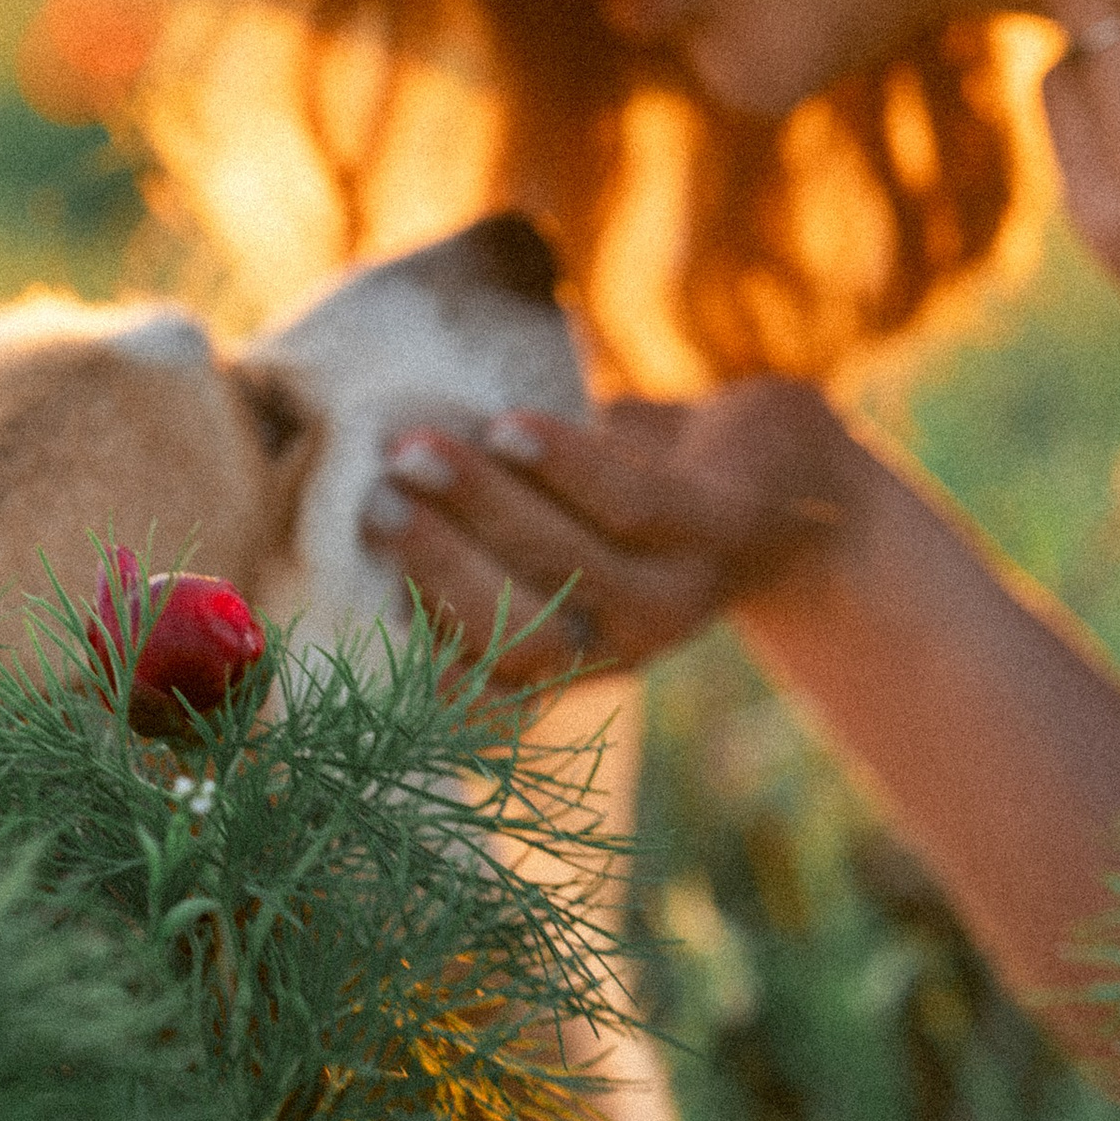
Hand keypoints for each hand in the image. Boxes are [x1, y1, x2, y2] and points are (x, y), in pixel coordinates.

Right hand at [362, 379, 858, 689]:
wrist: (785, 474)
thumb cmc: (628, 487)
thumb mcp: (545, 516)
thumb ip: (461, 512)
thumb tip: (334, 467)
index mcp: (561, 659)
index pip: (474, 695)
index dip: (407, 662)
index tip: (335, 586)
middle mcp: (616, 648)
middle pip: (516, 638)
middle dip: (435, 567)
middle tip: (372, 496)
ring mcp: (676, 597)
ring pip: (565, 566)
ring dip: (481, 504)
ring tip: (416, 445)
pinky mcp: (720, 531)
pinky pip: (630, 504)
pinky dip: (563, 465)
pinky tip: (509, 425)